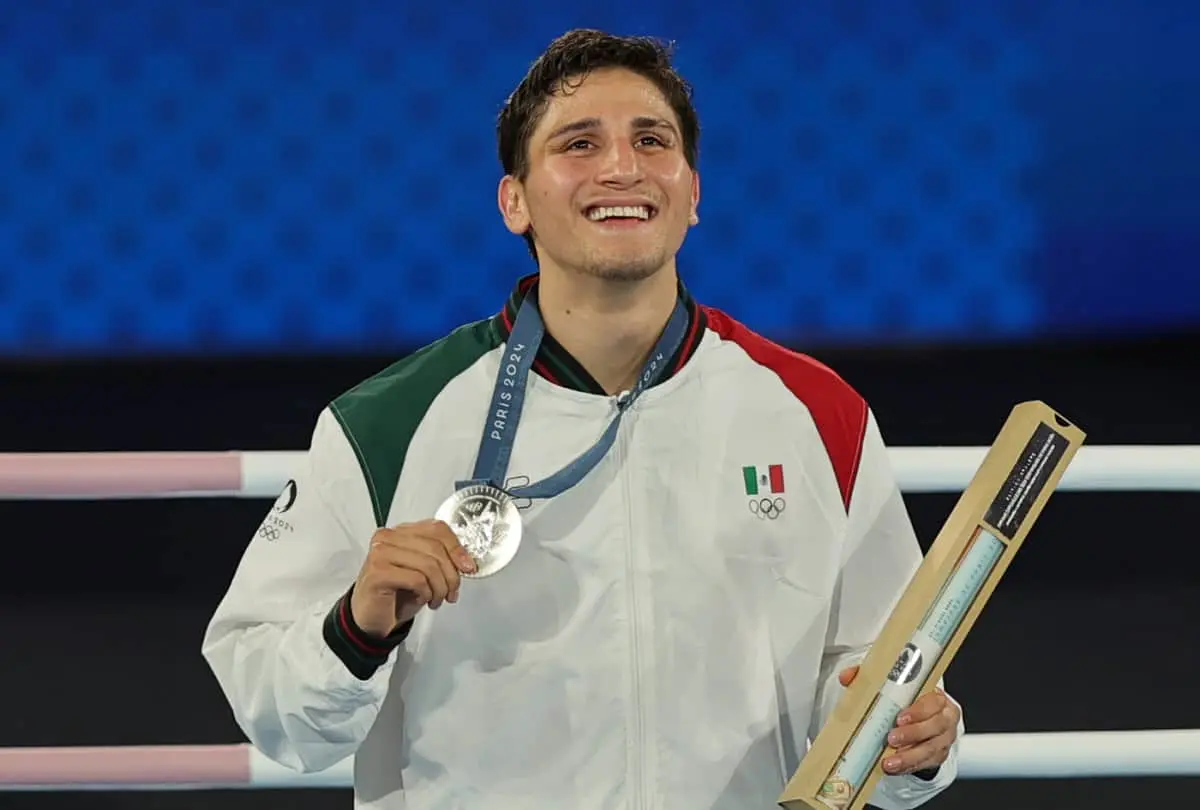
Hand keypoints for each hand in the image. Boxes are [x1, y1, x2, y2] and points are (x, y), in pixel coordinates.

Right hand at [350, 519, 476, 637]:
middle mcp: (389, 537)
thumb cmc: (397, 594)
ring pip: (428, 565)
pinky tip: (422, 600)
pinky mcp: (377, 572)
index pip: (437, 529)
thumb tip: (466, 561)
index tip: (468, 567)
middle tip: (452, 593)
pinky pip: (416, 579)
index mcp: (403, 531)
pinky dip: (426, 593)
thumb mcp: (425, 572)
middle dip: (451, 575)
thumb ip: (441, 559)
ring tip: (437, 600)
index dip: (457, 548)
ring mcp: (380, 552)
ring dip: (440, 588)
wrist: (371, 619)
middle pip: (435, 548)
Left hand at [838, 665, 960, 775]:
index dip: (918, 710)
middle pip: (935, 726)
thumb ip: (869, 678)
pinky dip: (908, 767)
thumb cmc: (906, 699)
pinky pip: (925, 764)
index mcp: (937, 697)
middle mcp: (945, 718)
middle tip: (891, 739)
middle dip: (913, 734)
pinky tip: (894, 768)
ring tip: (890, 761)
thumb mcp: (890, 686)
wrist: (919, 717)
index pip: (933, 702)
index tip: (900, 717)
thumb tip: (846, 676)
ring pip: (931, 749)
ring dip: (909, 756)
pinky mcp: (937, 756)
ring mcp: (943, 739)